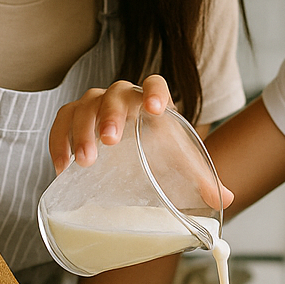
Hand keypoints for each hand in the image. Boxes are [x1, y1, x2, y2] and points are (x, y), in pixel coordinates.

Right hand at [48, 75, 234, 208]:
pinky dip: (58, 143)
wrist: (132, 147)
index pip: (154, 83)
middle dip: (111, 116)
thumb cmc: (158, 149)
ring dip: (82, 131)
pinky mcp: (72, 119)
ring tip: (85, 161)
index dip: (154, 92)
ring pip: (84, 106)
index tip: (155, 108)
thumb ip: (201, 178)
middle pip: (114, 96)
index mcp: (151, 101)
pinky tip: (62, 168)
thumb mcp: (179, 161)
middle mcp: (122, 98)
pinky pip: (61, 123)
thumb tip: (225, 199)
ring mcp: (94, 105)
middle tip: (109, 142)